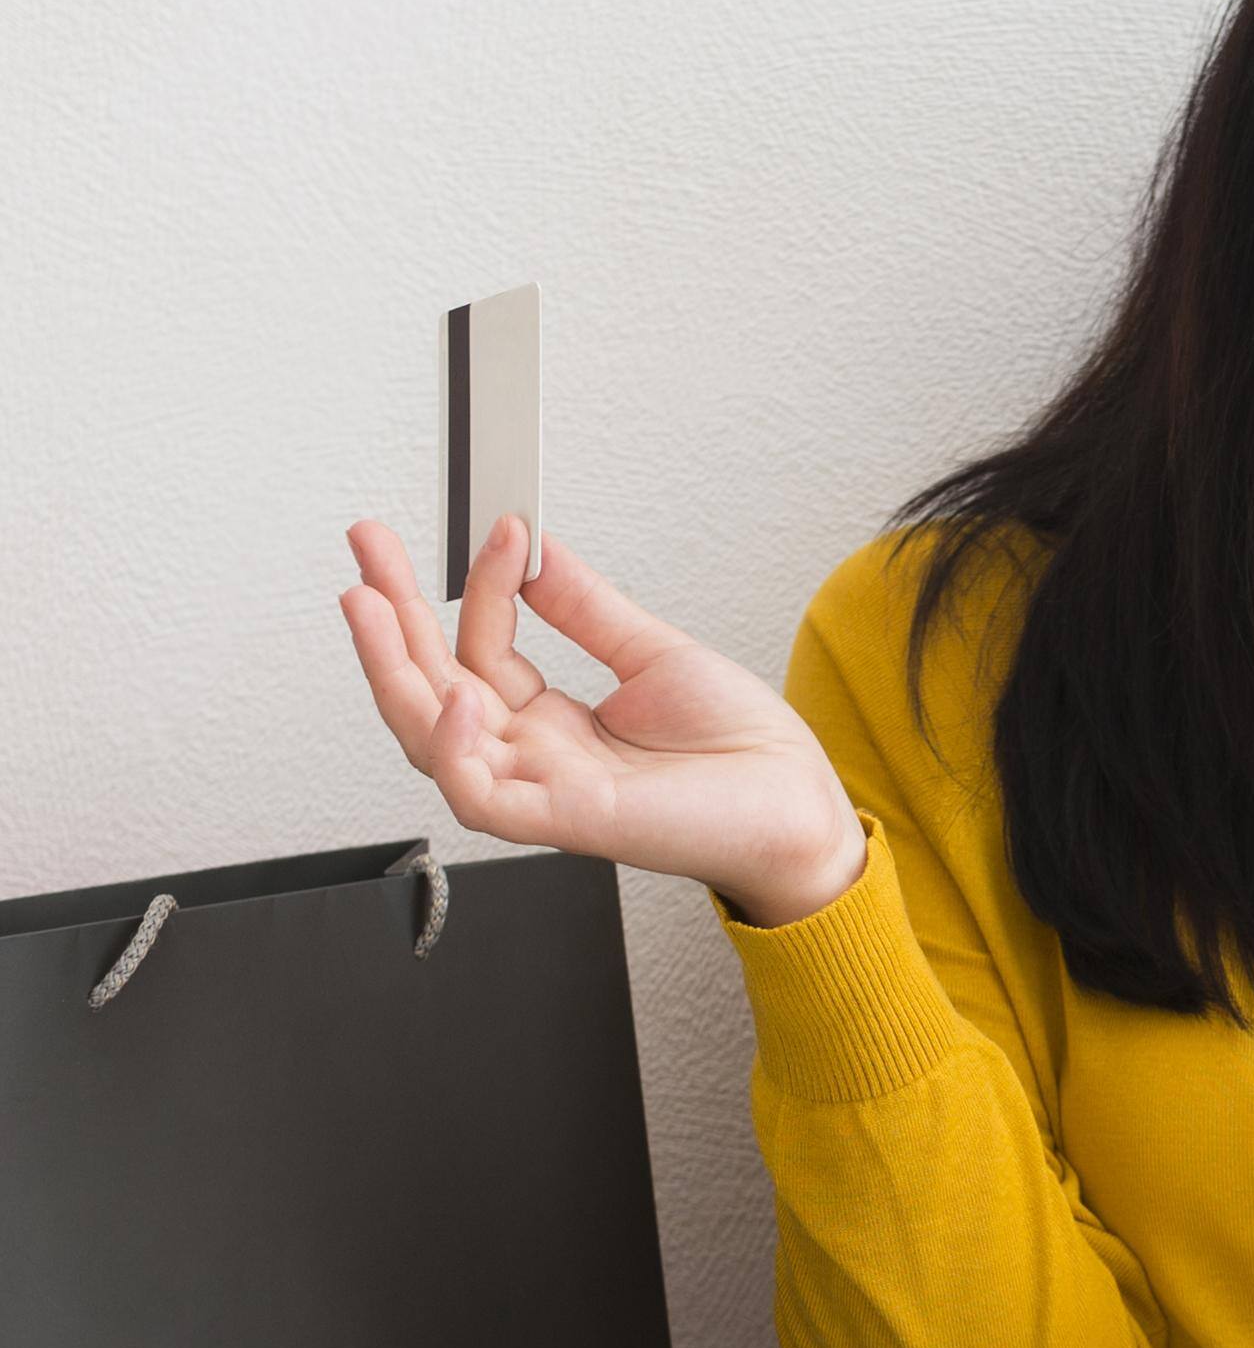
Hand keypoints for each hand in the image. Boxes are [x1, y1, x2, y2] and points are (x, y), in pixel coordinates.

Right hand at [338, 512, 864, 910]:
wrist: (795, 805)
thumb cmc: (741, 749)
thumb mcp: (655, 654)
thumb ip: (587, 608)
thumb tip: (535, 551)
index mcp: (555, 723)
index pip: (481, 651)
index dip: (475, 589)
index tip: (494, 527)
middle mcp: (536, 756)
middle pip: (430, 686)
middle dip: (388, 617)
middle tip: (365, 547)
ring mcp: (542, 789)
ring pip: (428, 739)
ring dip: (389, 669)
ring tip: (368, 602)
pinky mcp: (561, 820)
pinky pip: (477, 795)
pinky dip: (450, 746)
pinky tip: (450, 691)